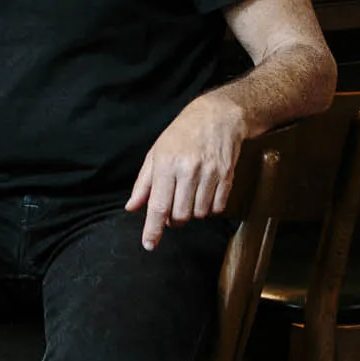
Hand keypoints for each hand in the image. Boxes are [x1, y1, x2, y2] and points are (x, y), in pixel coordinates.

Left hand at [125, 93, 245, 249]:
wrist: (218, 116)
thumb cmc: (183, 134)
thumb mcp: (157, 153)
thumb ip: (144, 183)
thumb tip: (132, 208)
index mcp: (166, 164)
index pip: (158, 205)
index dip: (153, 229)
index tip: (149, 244)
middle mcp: (188, 170)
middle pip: (180, 215)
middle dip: (174, 219)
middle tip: (173, 209)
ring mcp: (210, 174)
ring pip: (199, 213)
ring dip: (193, 212)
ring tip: (190, 196)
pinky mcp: (227, 176)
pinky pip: (218, 208)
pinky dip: (210, 208)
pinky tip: (205, 194)